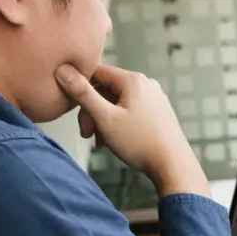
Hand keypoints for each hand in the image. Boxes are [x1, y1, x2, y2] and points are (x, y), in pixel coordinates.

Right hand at [55, 64, 209, 197]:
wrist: (174, 165)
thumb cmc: (140, 143)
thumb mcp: (105, 119)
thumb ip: (82, 94)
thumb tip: (62, 70)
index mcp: (133, 80)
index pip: (96, 72)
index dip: (81, 91)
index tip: (76, 113)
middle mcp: (147, 84)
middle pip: (107, 89)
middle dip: (93, 111)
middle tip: (87, 134)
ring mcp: (155, 98)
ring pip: (118, 103)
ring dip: (104, 120)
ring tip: (101, 142)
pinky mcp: (159, 112)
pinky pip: (131, 111)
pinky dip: (119, 123)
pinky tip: (115, 142)